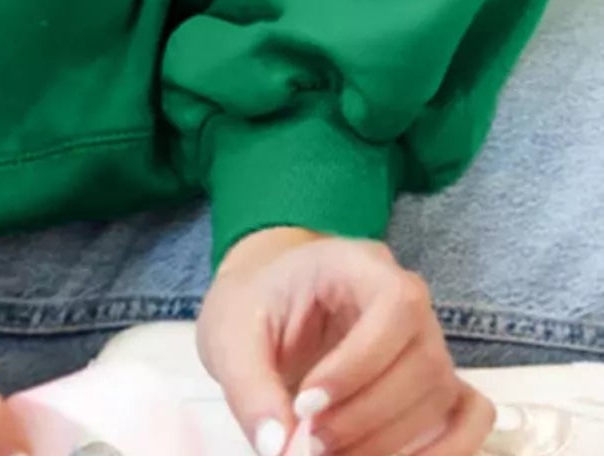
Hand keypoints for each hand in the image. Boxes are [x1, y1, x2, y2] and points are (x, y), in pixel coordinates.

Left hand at [196, 228, 493, 455]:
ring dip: (391, 442)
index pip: (395, 305)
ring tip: (331, 455)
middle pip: (423, 361)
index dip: (359, 364)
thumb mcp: (230, 336)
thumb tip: (279, 448)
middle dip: (366, 416)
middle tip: (311, 445)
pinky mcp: (434, 383)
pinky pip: (469, 417)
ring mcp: (428, 341)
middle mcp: (407, 298)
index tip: (307, 406)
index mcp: (359, 264)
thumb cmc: (253, 308)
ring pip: (441, 395)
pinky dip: (447, 450)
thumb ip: (251, 389)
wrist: (265, 306)